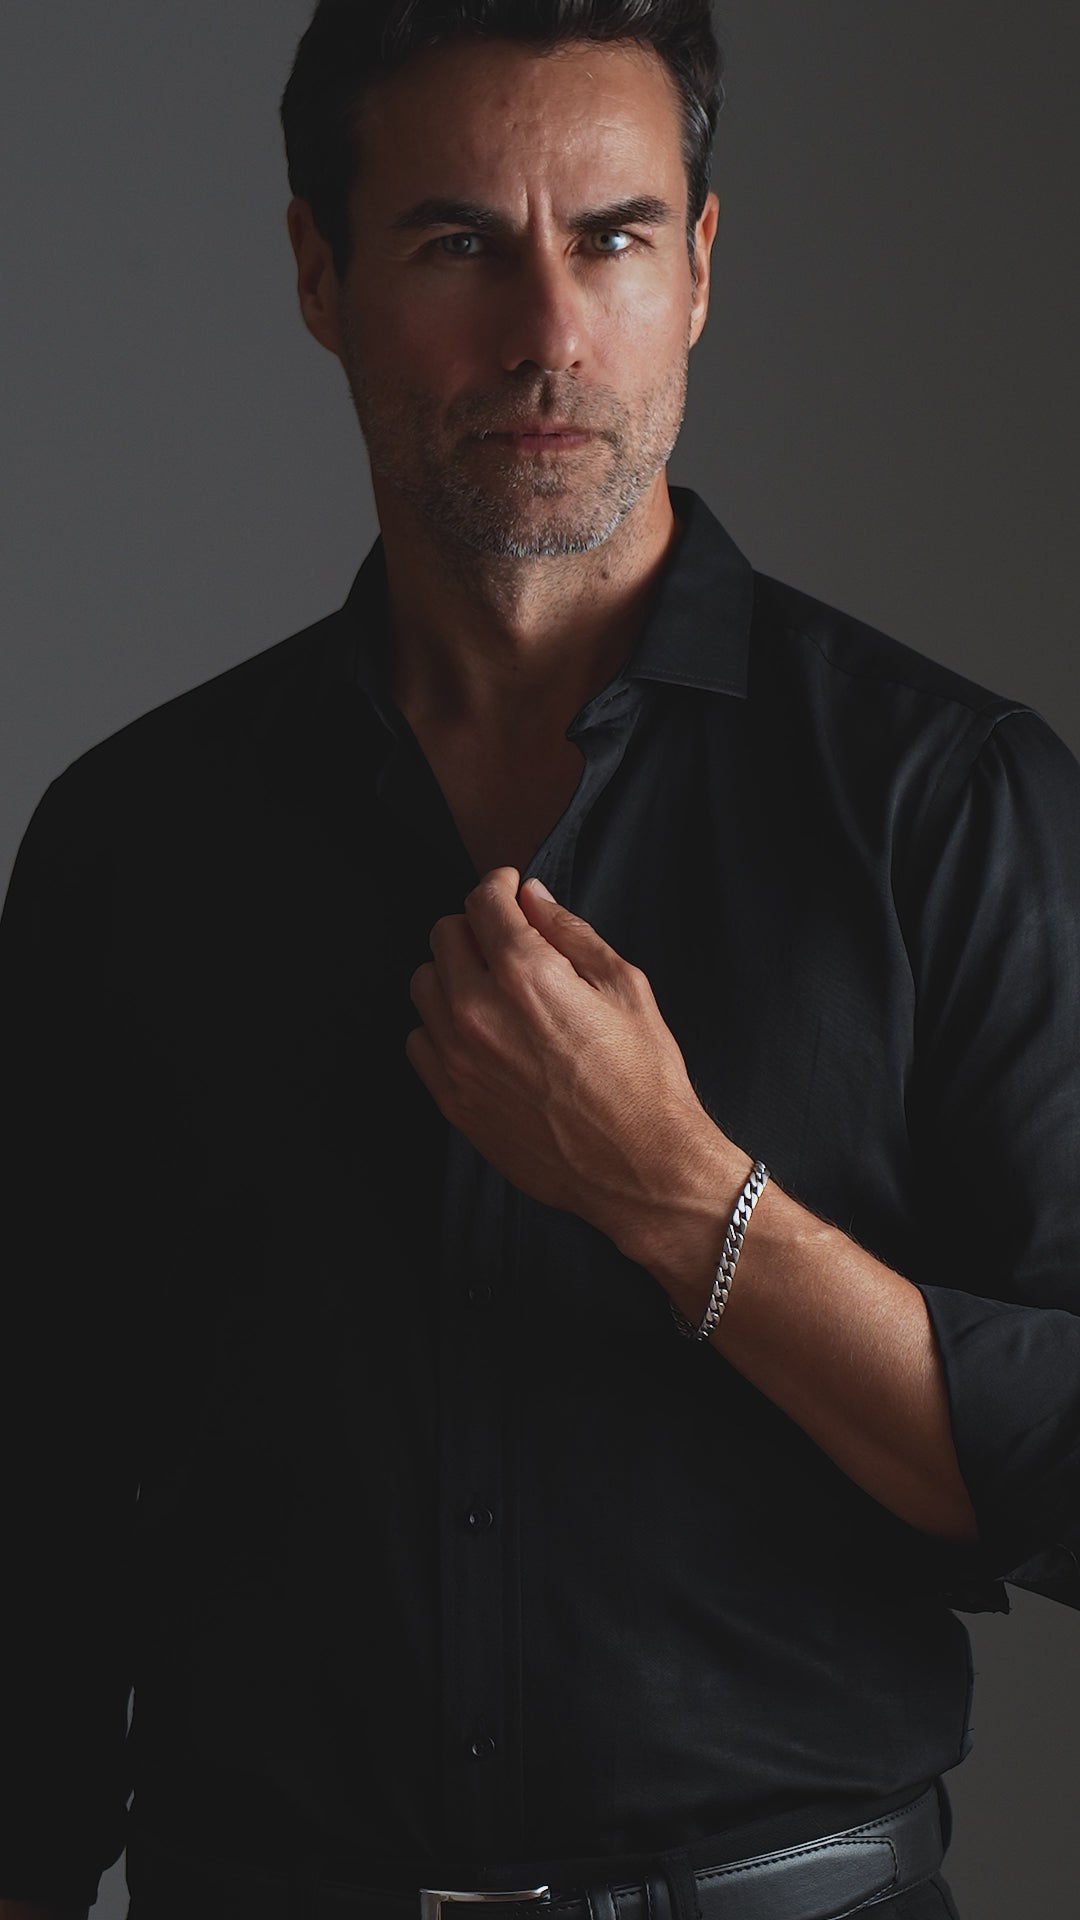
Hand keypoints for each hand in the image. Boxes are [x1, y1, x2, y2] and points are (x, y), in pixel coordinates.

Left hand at [405, 868, 723, 1252]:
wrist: (641, 1167)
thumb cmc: (644, 1078)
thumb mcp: (625, 987)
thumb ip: (569, 933)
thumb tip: (531, 897)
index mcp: (528, 975)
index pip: (482, 901)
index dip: (498, 885)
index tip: (509, 891)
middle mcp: (480, 1012)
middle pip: (444, 936)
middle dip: (475, 927)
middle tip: (505, 941)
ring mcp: (458, 1059)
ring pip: (424, 985)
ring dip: (452, 975)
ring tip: (491, 989)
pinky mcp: (452, 1099)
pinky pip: (419, 1041)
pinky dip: (440, 1027)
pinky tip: (479, 1036)